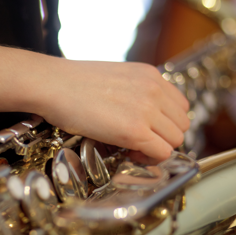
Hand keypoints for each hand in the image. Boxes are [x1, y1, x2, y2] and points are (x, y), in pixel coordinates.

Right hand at [35, 59, 189, 161]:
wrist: (53, 85)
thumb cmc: (73, 83)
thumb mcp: (116, 77)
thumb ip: (136, 91)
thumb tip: (140, 113)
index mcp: (151, 75)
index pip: (180, 105)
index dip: (167, 122)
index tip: (149, 129)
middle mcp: (155, 90)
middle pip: (182, 124)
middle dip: (165, 137)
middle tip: (142, 142)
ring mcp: (146, 111)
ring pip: (176, 140)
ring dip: (158, 148)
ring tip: (135, 148)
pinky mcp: (135, 131)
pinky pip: (162, 153)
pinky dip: (150, 158)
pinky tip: (131, 153)